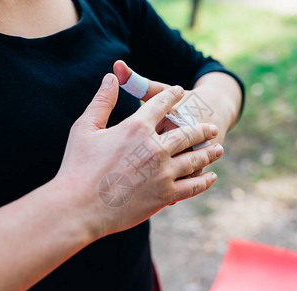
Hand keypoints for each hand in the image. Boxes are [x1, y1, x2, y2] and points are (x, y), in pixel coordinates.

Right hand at [55, 73, 222, 238]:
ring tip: (219, 149)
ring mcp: (163, 173)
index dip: (172, 95)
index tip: (180, 92)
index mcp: (136, 127)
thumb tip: (110, 76)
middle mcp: (155, 148)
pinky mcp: (165, 195)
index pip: (161, 104)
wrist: (79, 208)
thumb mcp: (85, 128)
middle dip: (203, 129)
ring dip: (209, 153)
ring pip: (195, 159)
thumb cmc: (78, 167)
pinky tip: (210, 177)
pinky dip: (204, 180)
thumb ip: (101, 101)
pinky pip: (192, 186)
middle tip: (213, 128)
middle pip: (188, 133)